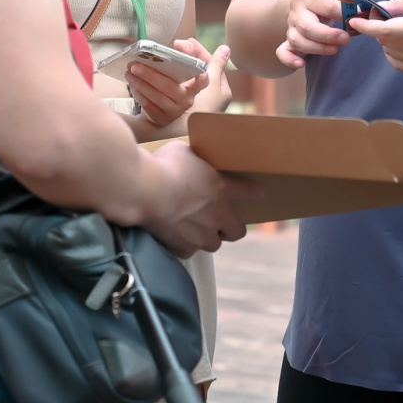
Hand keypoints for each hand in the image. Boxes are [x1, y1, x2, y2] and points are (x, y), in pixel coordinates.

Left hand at [128, 39, 231, 126]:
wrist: (165, 105)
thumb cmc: (174, 81)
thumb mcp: (183, 67)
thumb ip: (187, 52)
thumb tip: (179, 43)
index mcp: (195, 86)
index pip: (203, 82)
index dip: (203, 78)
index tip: (201, 74)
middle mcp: (187, 100)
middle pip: (170, 87)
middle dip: (151, 75)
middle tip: (135, 66)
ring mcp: (174, 112)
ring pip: (157, 97)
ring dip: (141, 84)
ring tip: (130, 73)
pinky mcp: (162, 120)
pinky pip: (149, 107)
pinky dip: (139, 95)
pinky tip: (133, 86)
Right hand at [144, 141, 253, 256]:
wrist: (145, 191)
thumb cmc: (163, 166)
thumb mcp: (182, 151)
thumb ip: (192, 158)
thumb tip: (189, 157)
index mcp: (221, 188)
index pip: (249, 192)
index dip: (254, 193)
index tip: (257, 194)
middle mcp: (217, 215)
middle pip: (238, 231)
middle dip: (232, 228)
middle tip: (221, 221)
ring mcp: (201, 234)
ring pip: (214, 244)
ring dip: (208, 237)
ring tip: (196, 231)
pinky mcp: (183, 246)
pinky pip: (189, 251)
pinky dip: (183, 245)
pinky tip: (175, 237)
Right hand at [277, 0, 351, 69]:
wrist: (303, 0)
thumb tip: (362, 11)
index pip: (327, 6)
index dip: (344, 15)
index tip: (357, 19)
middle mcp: (296, 10)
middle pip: (307, 26)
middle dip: (329, 36)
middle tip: (346, 39)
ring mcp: (291, 26)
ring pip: (297, 40)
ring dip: (317, 48)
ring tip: (335, 50)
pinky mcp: (288, 40)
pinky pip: (282, 52)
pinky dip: (289, 59)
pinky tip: (301, 64)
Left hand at [347, 0, 402, 72]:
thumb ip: (401, 3)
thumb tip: (380, 8)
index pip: (385, 30)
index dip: (366, 26)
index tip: (354, 21)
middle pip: (384, 41)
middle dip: (377, 28)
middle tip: (384, 14)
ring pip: (389, 52)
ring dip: (385, 39)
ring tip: (399, 26)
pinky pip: (398, 63)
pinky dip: (393, 52)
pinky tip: (402, 40)